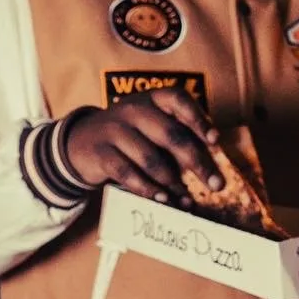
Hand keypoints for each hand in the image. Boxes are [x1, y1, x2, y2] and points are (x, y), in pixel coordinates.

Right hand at [65, 89, 223, 203]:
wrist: (81, 142)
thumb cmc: (130, 136)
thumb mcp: (151, 125)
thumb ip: (178, 137)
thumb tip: (212, 167)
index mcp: (153, 99)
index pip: (179, 99)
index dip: (199, 119)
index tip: (215, 141)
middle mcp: (134, 109)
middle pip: (171, 135)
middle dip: (197, 162)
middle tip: (216, 184)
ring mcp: (115, 130)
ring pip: (151, 158)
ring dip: (173, 183)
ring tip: (188, 200)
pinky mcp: (101, 153)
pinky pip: (128, 173)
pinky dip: (147, 189)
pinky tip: (162, 199)